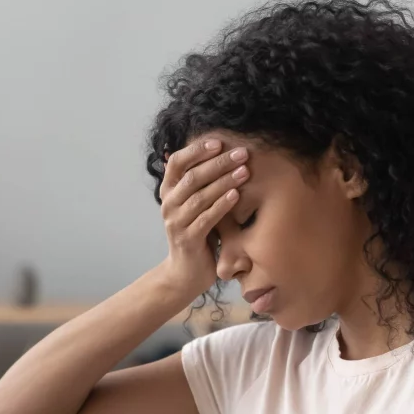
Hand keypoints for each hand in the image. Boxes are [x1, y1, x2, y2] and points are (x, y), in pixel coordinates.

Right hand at [158, 138, 249, 296]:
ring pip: (200, 197)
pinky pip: (205, 219)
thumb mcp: (198, 204)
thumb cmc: (197, 232)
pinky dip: (221, 205)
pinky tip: (236, 195)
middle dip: (218, 163)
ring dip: (224, 181)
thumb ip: (203, 183)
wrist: (186, 272)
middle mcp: (168, 204)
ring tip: (244, 171)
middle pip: (192, 177)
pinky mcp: (187, 240)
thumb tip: (226, 152)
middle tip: (242, 154)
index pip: (177, 162)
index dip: (196, 150)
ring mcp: (175, 223)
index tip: (219, 142)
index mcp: (169, 191)